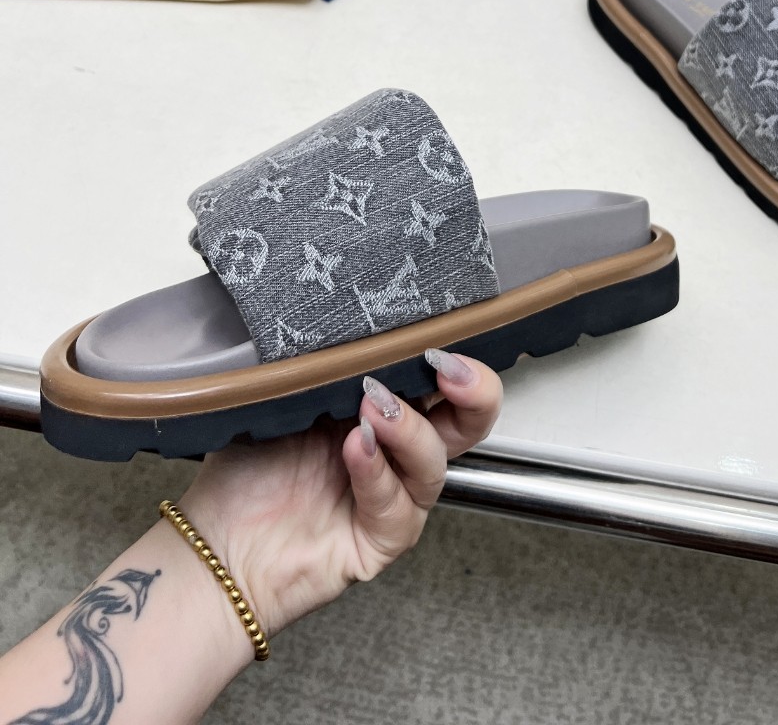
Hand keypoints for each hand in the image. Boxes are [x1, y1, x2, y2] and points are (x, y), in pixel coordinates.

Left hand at [177, 352, 501, 637]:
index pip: (439, 384)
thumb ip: (328, 367)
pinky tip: (356, 450)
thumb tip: (354, 323)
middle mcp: (393, 453)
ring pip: (433, 464)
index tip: (442, 340)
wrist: (214, 542)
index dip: (455, 362)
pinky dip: (378, 475)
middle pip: (465, 425)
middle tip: (449, 370)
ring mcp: (390, 498)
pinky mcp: (378, 541)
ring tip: (372, 407)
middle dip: (475, 394)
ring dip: (410, 430)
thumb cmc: (245, 470)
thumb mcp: (286, 398)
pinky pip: (397, 510)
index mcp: (379, 411)